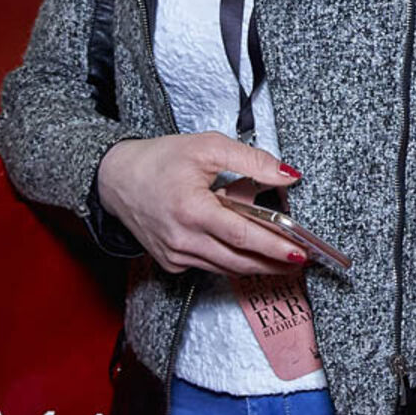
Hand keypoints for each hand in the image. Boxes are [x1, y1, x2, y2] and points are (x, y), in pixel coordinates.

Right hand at [96, 133, 308, 275]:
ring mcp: (175, 255)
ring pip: (226, 267)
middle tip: (301, 261)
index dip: (274, 246)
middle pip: (239, 260)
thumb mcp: (209, 147)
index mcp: (192, 211)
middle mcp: (182, 240)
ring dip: (257, 265)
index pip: (243, 236)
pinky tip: (248, 250)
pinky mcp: (171, 261)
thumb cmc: (159, 160)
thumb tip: (288, 175)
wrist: (115, 178)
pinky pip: (210, 265)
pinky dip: (232, 259)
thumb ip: (253, 161)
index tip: (299, 252)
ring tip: (284, 259)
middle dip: (273, 263)